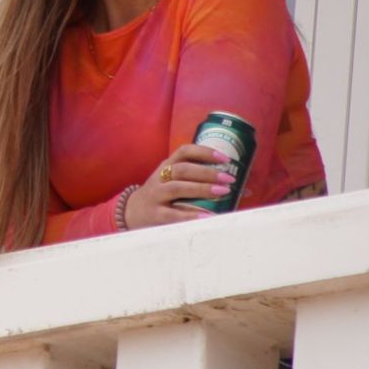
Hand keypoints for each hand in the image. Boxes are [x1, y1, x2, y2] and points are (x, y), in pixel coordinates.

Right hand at [117, 145, 232, 228]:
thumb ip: (195, 180)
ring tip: (223, 193)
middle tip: (230, 179)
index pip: (184, 151)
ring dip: (202, 189)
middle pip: (183, 170)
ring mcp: (155, 196)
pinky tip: (208, 217)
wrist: (130, 213)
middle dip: (208, 173)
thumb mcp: (170, 181)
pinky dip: (192, 215)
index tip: (225, 158)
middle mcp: (160, 178)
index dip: (204, 152)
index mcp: (166, 166)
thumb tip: (238, 186)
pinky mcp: (155, 215)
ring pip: (177, 188)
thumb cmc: (160, 196)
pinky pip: (174, 214)